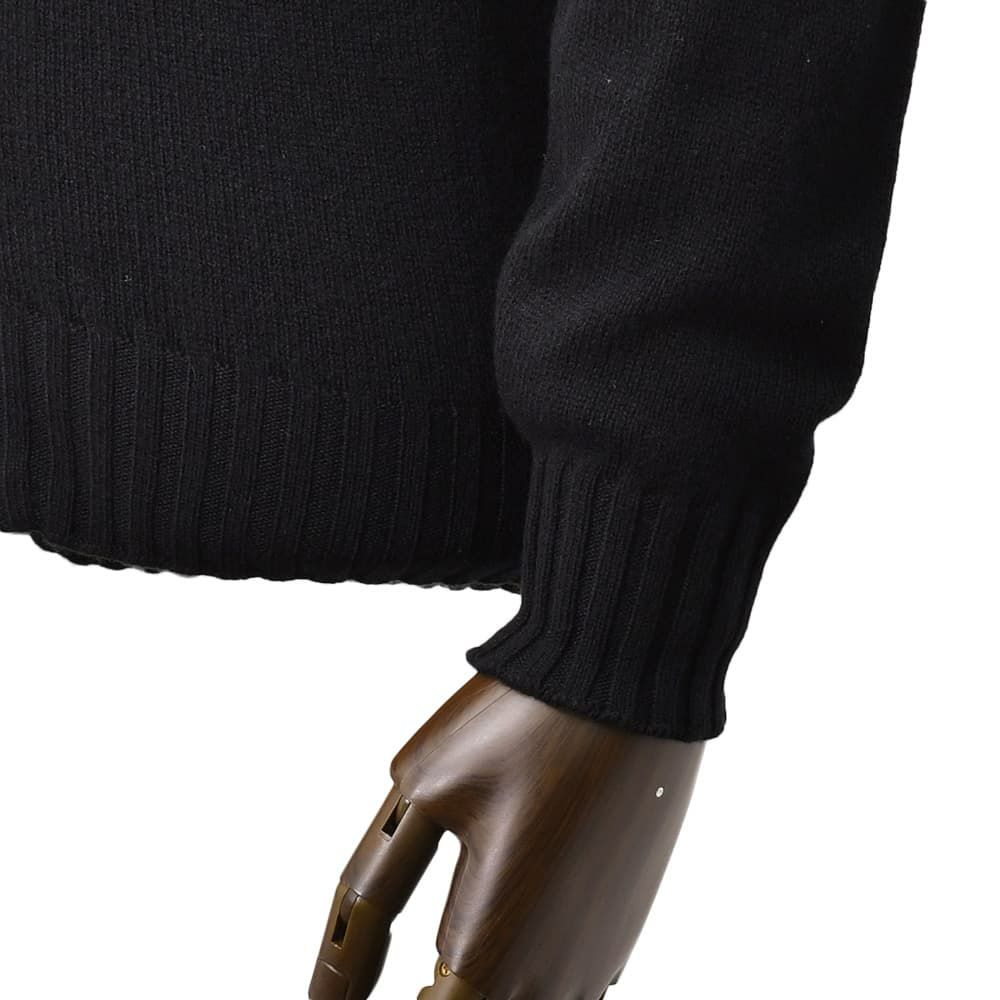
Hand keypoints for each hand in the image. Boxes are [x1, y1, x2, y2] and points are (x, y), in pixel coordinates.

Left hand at [309, 674, 703, 998]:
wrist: (625, 679)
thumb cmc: (521, 725)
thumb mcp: (422, 793)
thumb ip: (372, 897)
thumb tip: (327, 986)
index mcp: (493, 951)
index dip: (386, 998)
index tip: (357, 988)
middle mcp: (555, 975)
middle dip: (438, 992)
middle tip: (409, 966)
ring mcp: (599, 956)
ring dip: (482, 985)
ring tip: (443, 954)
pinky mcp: (623, 926)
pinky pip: (565, 981)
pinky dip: (527, 964)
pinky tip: (514, 910)